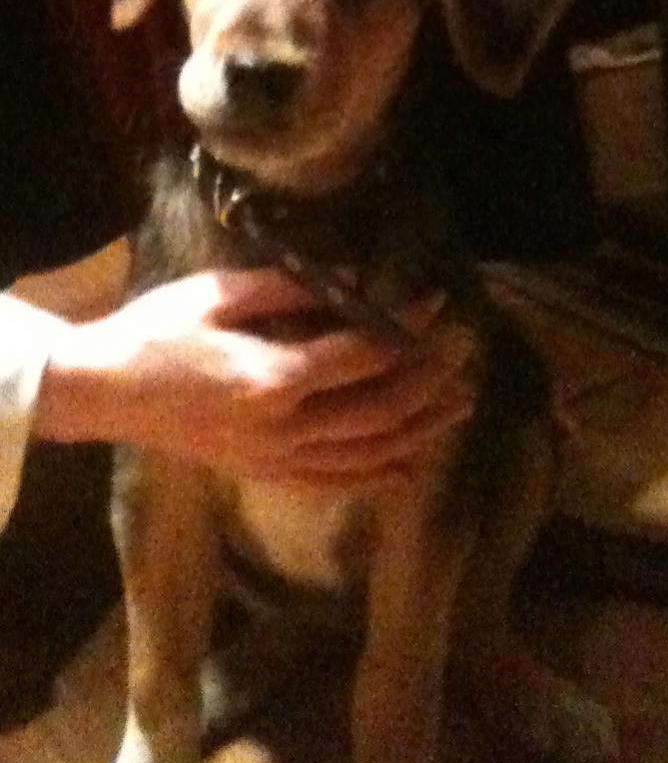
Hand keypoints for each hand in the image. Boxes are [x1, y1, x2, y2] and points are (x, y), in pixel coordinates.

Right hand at [34, 269, 473, 486]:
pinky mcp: (267, 473)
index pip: (363, 354)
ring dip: (420, 428)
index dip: (408, 327)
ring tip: (461, 404)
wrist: (106, 393)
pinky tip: (411, 469)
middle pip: (378, 408)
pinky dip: (378, 476)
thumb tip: (356, 281)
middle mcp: (285, 427)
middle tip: (465, 349)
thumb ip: (291, 291)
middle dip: (429, 378)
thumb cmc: (156, 334)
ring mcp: (277, 458)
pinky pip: (335, 481)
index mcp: (273, 378)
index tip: (438, 301)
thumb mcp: (218, 295)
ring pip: (368, 451)